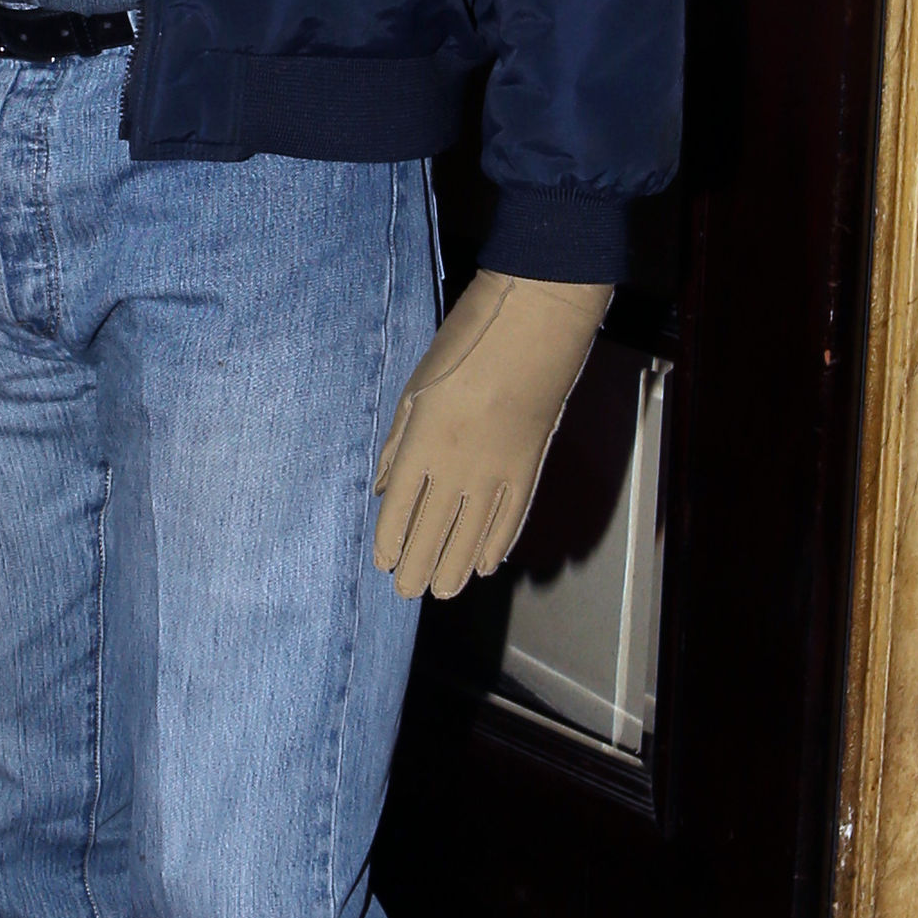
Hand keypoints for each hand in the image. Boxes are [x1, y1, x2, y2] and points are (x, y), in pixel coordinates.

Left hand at [372, 270, 613, 599]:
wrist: (535, 324)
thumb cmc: (466, 345)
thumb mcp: (416, 388)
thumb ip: (398, 444)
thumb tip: (382, 488)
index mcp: (424, 443)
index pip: (400, 509)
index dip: (390, 542)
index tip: (383, 563)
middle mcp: (459, 466)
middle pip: (434, 532)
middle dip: (418, 567)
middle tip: (408, 592)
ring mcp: (499, 471)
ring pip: (474, 535)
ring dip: (455, 567)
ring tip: (442, 591)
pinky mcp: (531, 467)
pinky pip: (511, 517)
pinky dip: (497, 543)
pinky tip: (486, 563)